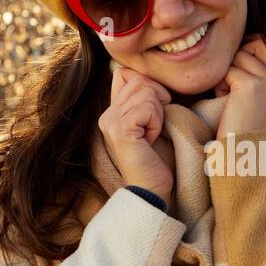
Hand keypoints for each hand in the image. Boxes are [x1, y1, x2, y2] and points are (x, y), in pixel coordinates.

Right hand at [98, 67, 175, 203]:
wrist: (151, 190)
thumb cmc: (158, 160)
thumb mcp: (151, 124)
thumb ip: (145, 101)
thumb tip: (149, 78)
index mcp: (112, 112)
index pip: (126, 74)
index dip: (148, 86)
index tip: (154, 113)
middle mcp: (107, 115)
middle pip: (139, 80)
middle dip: (157, 99)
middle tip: (156, 126)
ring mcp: (110, 122)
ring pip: (146, 91)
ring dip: (158, 113)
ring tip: (152, 135)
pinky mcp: (120, 130)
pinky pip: (148, 107)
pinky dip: (157, 122)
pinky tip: (151, 140)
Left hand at [214, 34, 265, 138]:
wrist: (247, 156)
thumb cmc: (252, 128)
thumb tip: (252, 41)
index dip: (256, 46)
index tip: (243, 63)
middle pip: (258, 43)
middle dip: (241, 57)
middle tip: (234, 83)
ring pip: (240, 57)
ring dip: (229, 75)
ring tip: (231, 98)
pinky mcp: (251, 86)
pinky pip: (228, 71)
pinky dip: (221, 86)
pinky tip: (227, 104)